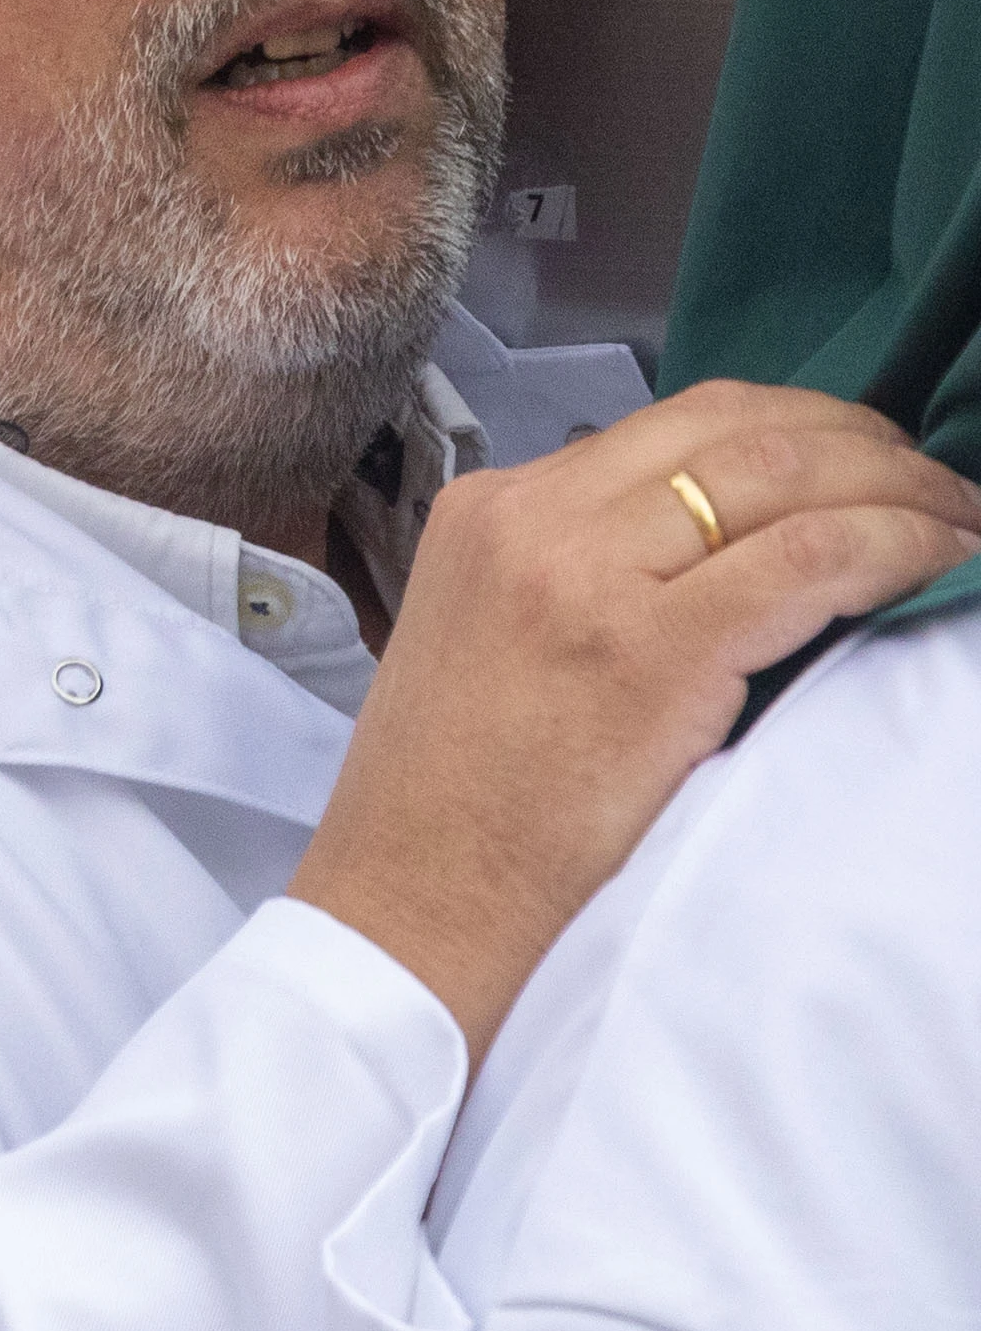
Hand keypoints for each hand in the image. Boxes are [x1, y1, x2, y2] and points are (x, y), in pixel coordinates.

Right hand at [298, 387, 979, 1053]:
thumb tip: (717, 544)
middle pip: (736, 427)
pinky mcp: (648, 651)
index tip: (866, 463)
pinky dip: (898, 545)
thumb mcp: (483, 637)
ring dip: (898, 487)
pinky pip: (812, 559)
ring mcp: (585, 580)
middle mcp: (532, 520)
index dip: (797, 429)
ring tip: (957, 520)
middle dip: (861, 442)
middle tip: (934, 484)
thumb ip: (575, 571)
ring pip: (782, 475)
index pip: (673, 423)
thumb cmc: (451, 805)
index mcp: (487, 511)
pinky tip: (944, 559)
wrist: (405, 908)